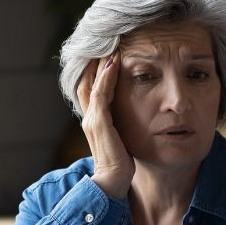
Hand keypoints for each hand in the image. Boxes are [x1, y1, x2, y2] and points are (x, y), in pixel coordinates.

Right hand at [77, 55, 134, 199]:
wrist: (112, 183)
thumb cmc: (121, 164)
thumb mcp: (123, 139)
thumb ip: (124, 127)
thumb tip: (138, 115)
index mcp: (95, 120)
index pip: (92, 87)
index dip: (98, 69)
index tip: (110, 52)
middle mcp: (90, 117)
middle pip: (87, 80)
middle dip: (96, 61)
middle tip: (108, 41)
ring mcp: (92, 120)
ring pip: (92, 83)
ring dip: (102, 63)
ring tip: (112, 45)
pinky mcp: (99, 124)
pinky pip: (101, 95)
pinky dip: (106, 78)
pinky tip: (114, 64)